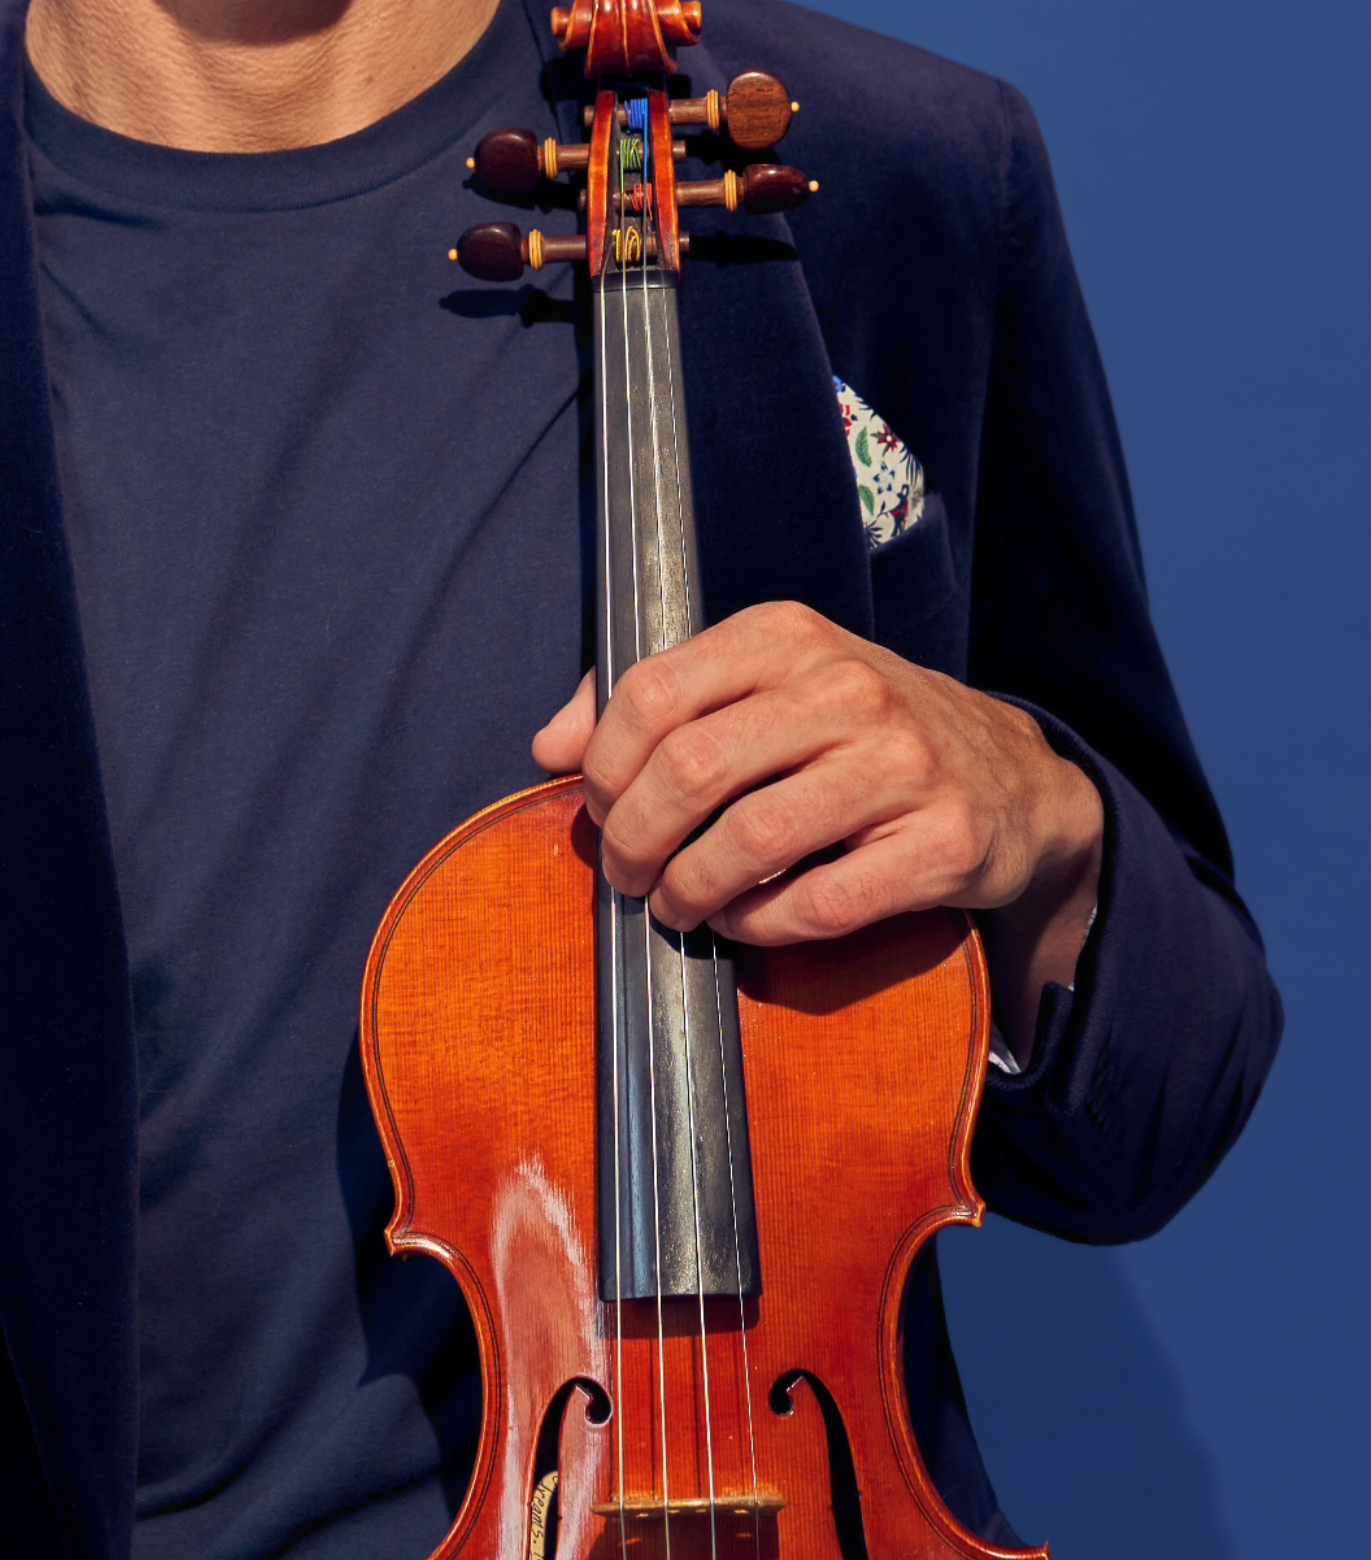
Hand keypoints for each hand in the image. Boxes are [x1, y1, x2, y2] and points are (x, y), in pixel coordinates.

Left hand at [531, 601, 1104, 1063]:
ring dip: (689, 889)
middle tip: (626, 873)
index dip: (603, 765)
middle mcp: (846, 689)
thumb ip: (654, 700)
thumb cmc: (856, 731)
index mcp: (787, 635)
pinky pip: (819, 902)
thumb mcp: (763, 681)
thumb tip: (549, 744)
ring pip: (749, 841)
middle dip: (634, 837)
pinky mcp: (942, 844)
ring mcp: (901, 766)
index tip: (598, 806)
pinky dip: (759, 924)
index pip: (653, 692)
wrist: (1010, 779)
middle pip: (690, 770)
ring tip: (676, 904)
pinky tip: (741, 921)